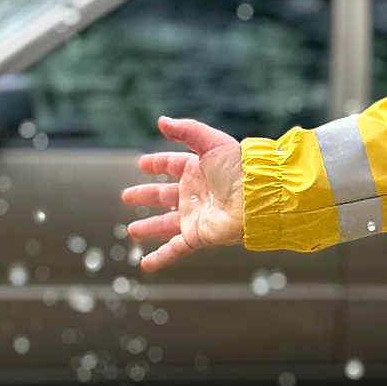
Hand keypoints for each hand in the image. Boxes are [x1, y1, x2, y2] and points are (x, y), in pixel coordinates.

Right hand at [122, 116, 243, 272]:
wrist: (259, 198)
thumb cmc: (240, 168)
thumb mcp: (212, 143)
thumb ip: (187, 131)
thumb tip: (161, 121)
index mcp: (198, 169)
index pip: (172, 165)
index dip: (157, 164)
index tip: (142, 164)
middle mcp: (195, 193)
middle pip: (164, 195)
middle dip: (146, 196)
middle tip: (127, 196)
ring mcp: (195, 215)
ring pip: (166, 223)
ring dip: (149, 227)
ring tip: (131, 231)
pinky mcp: (198, 235)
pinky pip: (175, 248)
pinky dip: (161, 257)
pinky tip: (146, 264)